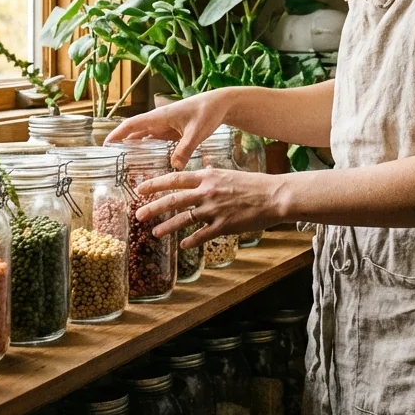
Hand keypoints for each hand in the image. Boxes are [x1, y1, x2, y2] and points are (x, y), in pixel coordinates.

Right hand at [105, 89, 232, 168]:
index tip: (105, 145)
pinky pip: (157, 142)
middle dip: (123, 145)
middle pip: (135, 133)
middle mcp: (159, 121)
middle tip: (112, 163)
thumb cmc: (208, 112)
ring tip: (126, 166)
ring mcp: (166, 126)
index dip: (117, 134)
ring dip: (136, 149)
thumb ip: (185, 149)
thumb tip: (174, 167)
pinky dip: (151, 151)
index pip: (132, 125)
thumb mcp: (197, 132)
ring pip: (145, 138)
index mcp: (160, 117)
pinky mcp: (174, 132)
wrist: (221, 104)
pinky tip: (149, 163)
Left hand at [134, 168, 284, 248]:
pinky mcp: (223, 225)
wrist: (276, 196)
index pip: (176, 179)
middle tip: (139, 214)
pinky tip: (183, 246)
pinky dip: (191, 241)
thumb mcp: (230, 173)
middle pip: (173, 200)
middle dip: (153, 207)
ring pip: (183, 219)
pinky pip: (201, 235)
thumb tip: (205, 168)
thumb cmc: (256, 184)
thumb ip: (214, 174)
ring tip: (155, 233)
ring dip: (167, 227)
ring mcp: (214, 210)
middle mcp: (207, 192)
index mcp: (208, 176)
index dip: (156, 184)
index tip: (140, 188)